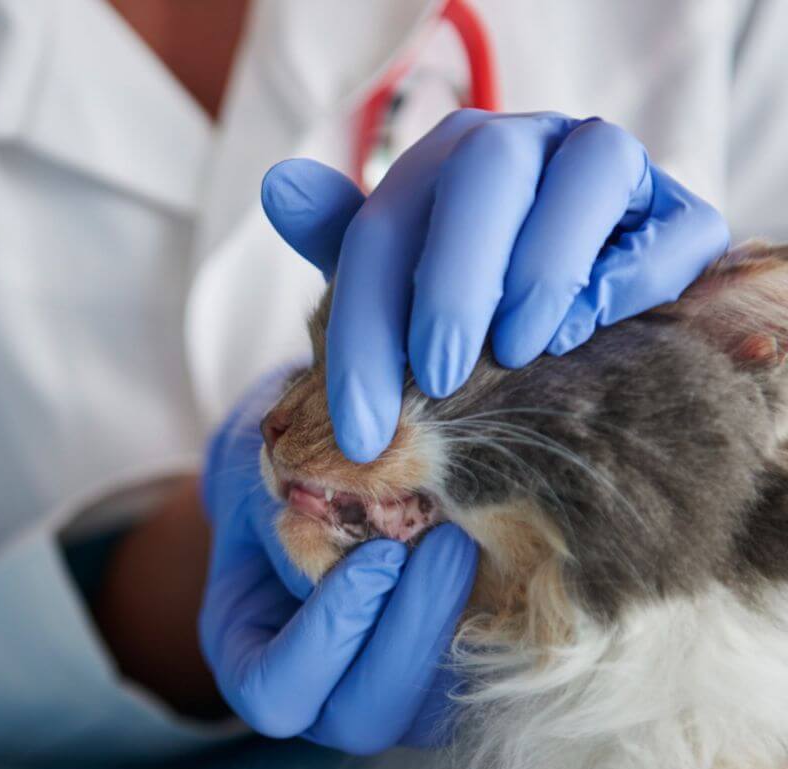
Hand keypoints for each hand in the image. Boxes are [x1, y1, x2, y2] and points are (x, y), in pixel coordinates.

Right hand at [200, 384, 477, 753]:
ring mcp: (381, 691)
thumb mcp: (272, 482)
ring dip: (454, 631)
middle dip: (408, 634)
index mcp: (249, 659)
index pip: (273, 691)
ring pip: (425, 714)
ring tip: (470, 545)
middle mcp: (316, 695)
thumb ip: (304, 525)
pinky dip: (490, 628)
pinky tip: (497, 560)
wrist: (324, 459)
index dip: (327, 634)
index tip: (379, 557)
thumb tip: (376, 556)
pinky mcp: (438, 672)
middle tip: (447, 546)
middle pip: (360, 718)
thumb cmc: (285, 468)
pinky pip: (472, 679)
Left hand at [262, 111, 729, 461]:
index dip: (365, 329)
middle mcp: (528, 149)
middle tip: (442, 375)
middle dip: (455, 279)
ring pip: (590, 170)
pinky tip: (591, 327)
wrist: (584, 306)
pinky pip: (669, 227)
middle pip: (486, 172)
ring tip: (523, 349)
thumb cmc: (475, 307)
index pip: (387, 230)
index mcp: (448, 165)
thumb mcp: (406, 285)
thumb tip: (279, 189)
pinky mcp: (678, 214)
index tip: (363, 431)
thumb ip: (347, 242)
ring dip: (545, 266)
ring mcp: (608, 171)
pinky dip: (629, 277)